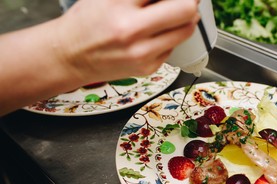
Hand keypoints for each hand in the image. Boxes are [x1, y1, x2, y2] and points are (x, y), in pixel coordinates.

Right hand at [54, 0, 199, 83]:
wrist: (71, 57)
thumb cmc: (87, 22)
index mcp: (119, 4)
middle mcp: (132, 30)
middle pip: (186, 9)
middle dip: (190, 0)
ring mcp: (142, 52)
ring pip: (186, 30)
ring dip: (186, 18)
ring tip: (174, 13)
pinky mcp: (148, 68)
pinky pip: (173, 46)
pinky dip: (170, 36)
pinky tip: (154, 33)